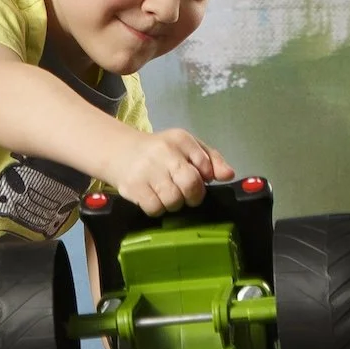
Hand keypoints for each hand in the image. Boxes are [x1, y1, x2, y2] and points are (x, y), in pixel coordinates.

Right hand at [110, 128, 234, 215]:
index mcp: (181, 139)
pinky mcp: (133, 187)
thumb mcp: (188, 148)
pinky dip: (158, 209)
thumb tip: (229, 175)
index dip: (204, 178)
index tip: (198, 179)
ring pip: (173, 200)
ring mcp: (147, 170)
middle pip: (191, 184)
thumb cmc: (161, 152)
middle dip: (193, 196)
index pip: (205, 165)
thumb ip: (212, 160)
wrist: (120, 151)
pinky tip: (154, 199)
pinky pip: (155, 208)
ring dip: (174, 204)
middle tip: (186, 195)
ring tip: (167, 195)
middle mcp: (164, 152)